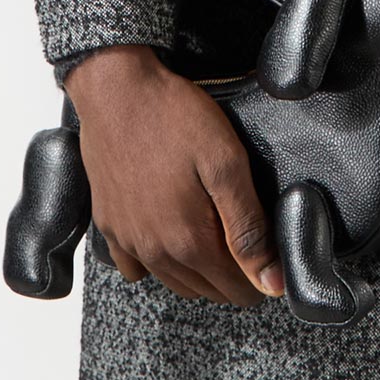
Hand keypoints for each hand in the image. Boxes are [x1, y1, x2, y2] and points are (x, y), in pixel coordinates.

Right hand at [64, 45, 285, 306]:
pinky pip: (134, 266)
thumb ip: (249, 226)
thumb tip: (272, 281)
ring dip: (199, 273)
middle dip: (231, 276)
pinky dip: (156, 263)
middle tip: (247, 242)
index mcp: (189, 241)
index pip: (236, 288)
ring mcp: (127, 240)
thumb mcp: (226, 163)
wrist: (116, 89)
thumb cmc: (174, 117)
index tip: (270, 256)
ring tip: (216, 238)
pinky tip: (168, 235)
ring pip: (173, 282)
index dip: (260, 276)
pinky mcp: (108, 224)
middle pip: (205, 289)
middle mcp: (155, 252)